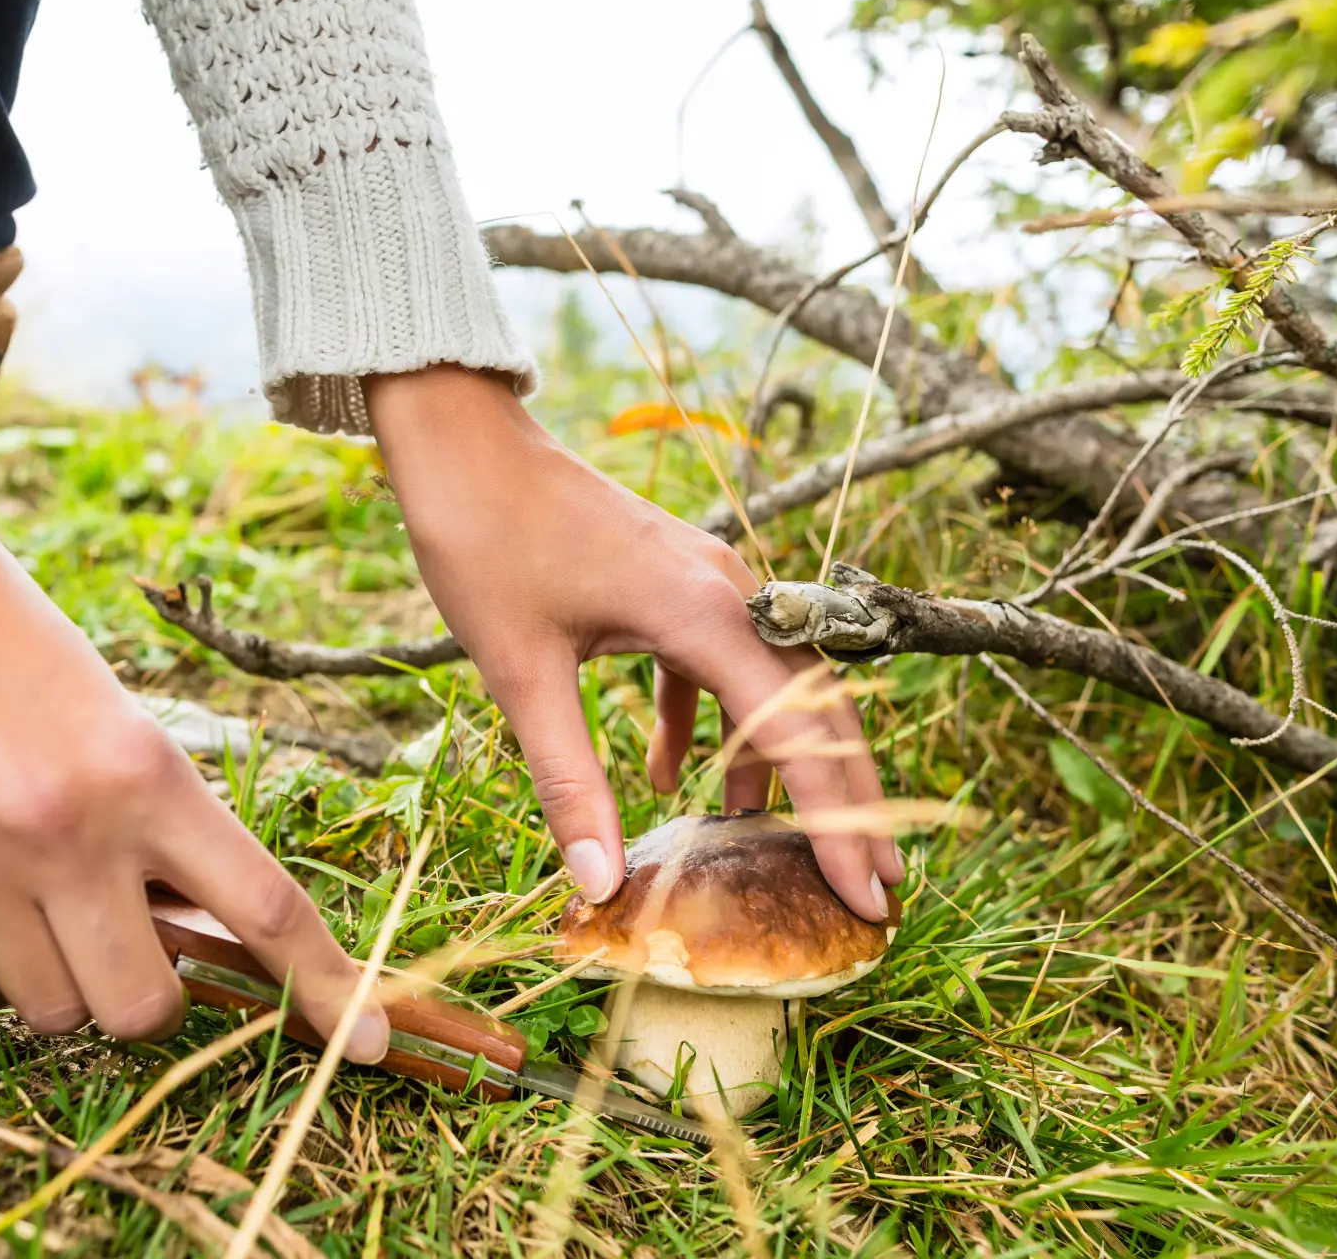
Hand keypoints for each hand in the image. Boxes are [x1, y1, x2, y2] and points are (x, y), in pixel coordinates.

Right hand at [0, 427, 386, 1060]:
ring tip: (18, 884)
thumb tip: (178, 919)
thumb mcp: (98, 699)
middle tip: (118, 931)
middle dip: (145, 989)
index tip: (373, 1041)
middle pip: (146, 1008)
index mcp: (145, 767)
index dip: (329, 989)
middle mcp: (67, 829)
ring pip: (49, 1012)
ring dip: (51, 974)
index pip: (264, 907)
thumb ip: (146, 811)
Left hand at [366, 367, 898, 920]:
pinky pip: (717, 662)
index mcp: (704, 613)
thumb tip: (597, 884)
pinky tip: (664, 775)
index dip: (839, 820)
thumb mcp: (519, 673)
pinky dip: (707, 721)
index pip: (801, 732)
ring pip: (771, 685)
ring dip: (777, 762)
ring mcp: (707, 582)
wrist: (461, 442)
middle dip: (845, 801)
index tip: (868, 894)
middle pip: (816, 709)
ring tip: (776, 844)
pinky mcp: (674, 581)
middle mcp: (729, 593)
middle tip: (875, 890)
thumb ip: (567, 779)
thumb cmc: (484, 542)